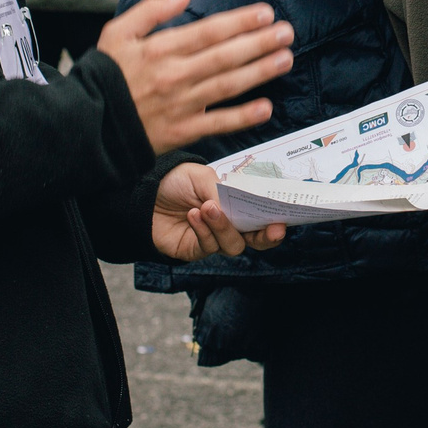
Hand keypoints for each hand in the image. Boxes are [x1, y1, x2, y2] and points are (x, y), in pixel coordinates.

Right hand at [97, 0, 293, 154]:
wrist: (87, 124)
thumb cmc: (105, 76)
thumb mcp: (118, 33)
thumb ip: (151, 10)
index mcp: (160, 49)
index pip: (208, 31)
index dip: (240, 21)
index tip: (265, 13)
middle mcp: (174, 75)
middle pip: (224, 56)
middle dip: (259, 42)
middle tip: (286, 32)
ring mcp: (180, 105)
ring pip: (227, 85)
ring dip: (259, 72)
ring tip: (285, 59)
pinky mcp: (181, 131)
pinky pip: (217, 123)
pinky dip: (242, 117)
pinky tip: (266, 108)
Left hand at [149, 161, 284, 261]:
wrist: (144, 193)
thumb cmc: (177, 180)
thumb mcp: (204, 177)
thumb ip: (223, 193)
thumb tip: (232, 211)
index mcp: (236, 204)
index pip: (262, 216)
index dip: (275, 220)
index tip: (283, 220)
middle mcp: (229, 223)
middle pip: (256, 239)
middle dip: (266, 237)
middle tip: (272, 230)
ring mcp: (213, 238)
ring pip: (233, 245)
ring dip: (224, 227)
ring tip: (208, 208)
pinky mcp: (195, 250)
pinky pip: (208, 247)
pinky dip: (203, 230)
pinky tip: (193, 215)